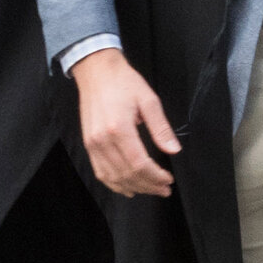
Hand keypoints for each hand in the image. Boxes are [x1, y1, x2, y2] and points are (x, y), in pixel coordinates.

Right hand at [73, 48, 181, 197]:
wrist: (96, 71)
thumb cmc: (123, 82)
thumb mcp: (148, 100)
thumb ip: (161, 127)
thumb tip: (174, 150)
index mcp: (119, 128)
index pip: (139, 164)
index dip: (155, 177)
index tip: (168, 180)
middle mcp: (102, 140)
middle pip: (127, 174)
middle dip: (148, 186)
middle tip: (164, 189)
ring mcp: (92, 144)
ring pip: (113, 177)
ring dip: (133, 188)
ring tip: (151, 190)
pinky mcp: (88, 144)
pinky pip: (100, 172)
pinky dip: (114, 184)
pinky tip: (128, 188)